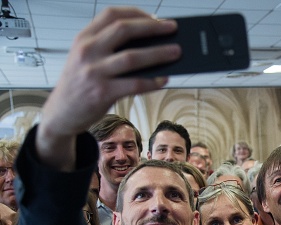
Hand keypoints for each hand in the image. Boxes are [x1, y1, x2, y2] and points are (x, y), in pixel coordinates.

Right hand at [37, 7, 180, 168]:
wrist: (60, 113)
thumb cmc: (79, 84)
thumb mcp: (85, 58)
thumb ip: (108, 47)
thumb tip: (149, 43)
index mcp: (84, 38)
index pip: (112, 15)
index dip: (136, 13)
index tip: (155, 17)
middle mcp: (87, 51)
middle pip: (124, 30)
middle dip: (153, 28)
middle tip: (172, 28)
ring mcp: (94, 72)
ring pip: (133, 57)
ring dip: (159, 54)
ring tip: (176, 52)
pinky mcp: (102, 92)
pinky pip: (134, 84)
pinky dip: (152, 81)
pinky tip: (164, 79)